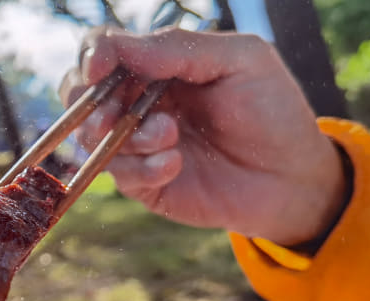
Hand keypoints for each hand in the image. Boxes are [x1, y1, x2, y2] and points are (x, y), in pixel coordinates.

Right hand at [59, 27, 346, 246]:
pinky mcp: (143, 183)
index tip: (99, 69)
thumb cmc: (270, 109)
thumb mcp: (238, 59)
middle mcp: (138, 101)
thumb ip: (178, 47)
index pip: (103, 50)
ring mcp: (137, 144)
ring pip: (92, 137)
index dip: (91, 56)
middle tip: (117, 112)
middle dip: (92, 103)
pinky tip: (175, 165)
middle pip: (80, 95)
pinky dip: (144, 168)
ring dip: (128, 136)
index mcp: (157, 64)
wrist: (290, 175)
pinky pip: (120, 175)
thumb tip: (116, 48)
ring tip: (171, 136)